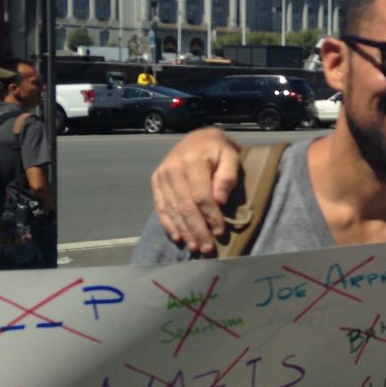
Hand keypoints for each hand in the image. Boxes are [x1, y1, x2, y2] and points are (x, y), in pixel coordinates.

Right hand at [151, 127, 242, 253]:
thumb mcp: (230, 157)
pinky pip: (160, 207)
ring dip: (184, 231)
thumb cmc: (218, 151)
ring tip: (195, 247)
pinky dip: (169, 224)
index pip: (200, 195)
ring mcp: (161, 176)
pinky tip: (178, 237)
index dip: (210, 216)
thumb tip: (220, 199)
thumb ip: (227, 176)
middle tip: (207, 248)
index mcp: (192, 161)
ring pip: (172, 210)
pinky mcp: (155, 182)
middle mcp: (172, 169)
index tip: (220, 231)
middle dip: (197, 230)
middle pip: (185, 206)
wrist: (198, 138)